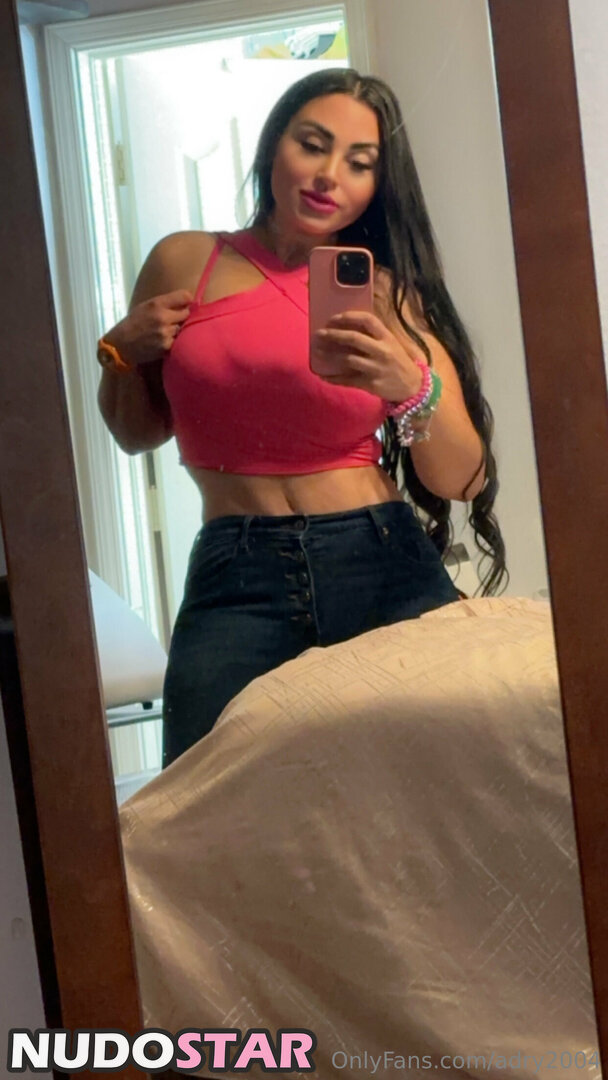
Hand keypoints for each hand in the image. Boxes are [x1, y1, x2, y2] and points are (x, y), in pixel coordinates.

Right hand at [104, 290, 193, 366]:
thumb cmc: (133, 323)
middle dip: (181, 316)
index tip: (185, 303)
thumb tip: (186, 300)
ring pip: (181, 328)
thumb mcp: (145, 306)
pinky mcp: (166, 346)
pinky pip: (177, 341)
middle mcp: (163, 317)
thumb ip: (164, 303)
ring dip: (176, 330)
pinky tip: (161, 340)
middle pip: (186, 313)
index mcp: (157, 303)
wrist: (121, 344)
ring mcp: (165, 333)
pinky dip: (172, 341)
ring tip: (163, 331)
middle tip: (172, 319)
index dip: (187, 300)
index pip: (185, 296)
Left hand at [310, 309, 424, 401]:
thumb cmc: (398, 361)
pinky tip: (323, 375)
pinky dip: (333, 378)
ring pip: (348, 359)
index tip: (333, 318)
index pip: (367, 320)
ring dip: (329, 355)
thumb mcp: (392, 343)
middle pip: (354, 338)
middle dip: (333, 335)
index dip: (348, 317)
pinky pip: (347, 380)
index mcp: (387, 337)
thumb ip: (374, 335)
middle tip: (319, 334)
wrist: (412, 387)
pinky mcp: (370, 384)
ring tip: (317, 352)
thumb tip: (347, 327)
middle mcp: (382, 351)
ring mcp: (376, 368)